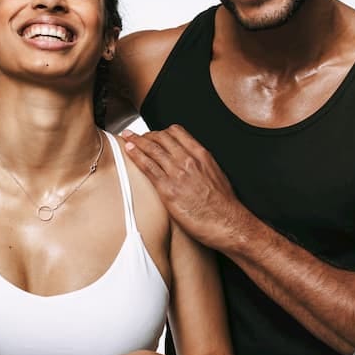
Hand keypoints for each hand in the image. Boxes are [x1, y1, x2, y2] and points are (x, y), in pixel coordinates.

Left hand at [121, 125, 246, 248]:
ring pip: (152, 149)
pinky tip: (129, 150)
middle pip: (161, 138)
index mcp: (201, 155)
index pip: (177, 132)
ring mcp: (177, 173)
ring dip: (136, 141)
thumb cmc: (224, 205)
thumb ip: (202, 165)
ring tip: (127, 138)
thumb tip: (193, 164)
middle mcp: (188, 160)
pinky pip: (147, 166)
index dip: (162, 132)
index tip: (156, 135)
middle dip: (147, 134)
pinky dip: (135, 155)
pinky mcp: (168, 189)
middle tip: (137, 136)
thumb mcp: (216, 174)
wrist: (227, 223)